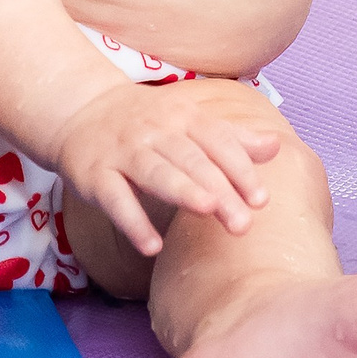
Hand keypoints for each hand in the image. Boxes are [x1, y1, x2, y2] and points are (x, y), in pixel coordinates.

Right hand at [55, 79, 283, 255]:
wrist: (80, 110)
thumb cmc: (148, 122)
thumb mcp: (188, 120)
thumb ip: (232, 137)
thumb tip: (276, 146)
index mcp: (183, 117)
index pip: (217, 141)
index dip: (240, 169)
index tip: (262, 200)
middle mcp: (155, 131)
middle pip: (192, 161)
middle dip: (219, 190)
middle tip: (244, 223)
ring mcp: (123, 152)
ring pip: (156, 173)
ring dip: (182, 191)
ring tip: (208, 211)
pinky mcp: (94, 175)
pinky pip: (115, 199)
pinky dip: (132, 222)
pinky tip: (152, 248)